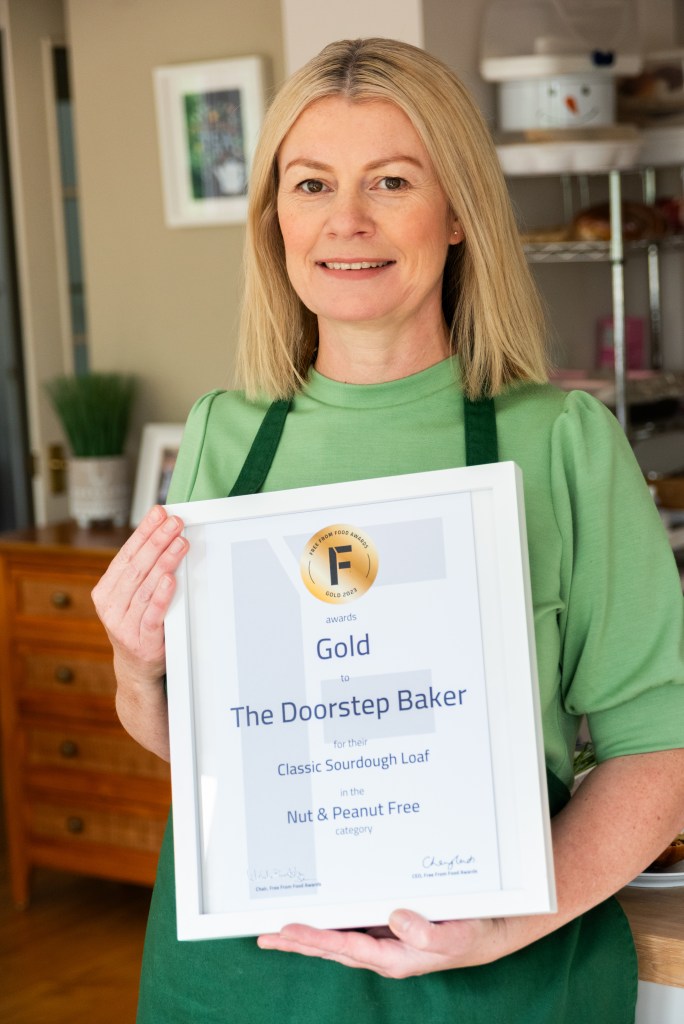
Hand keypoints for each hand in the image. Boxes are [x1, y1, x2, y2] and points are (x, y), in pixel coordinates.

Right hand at [92, 505, 187, 679]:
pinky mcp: (143, 642)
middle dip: (157, 541)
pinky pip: (153, 615)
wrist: (136, 669)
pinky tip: (171, 578)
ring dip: (165, 561)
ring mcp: (125, 626)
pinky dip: (162, 596)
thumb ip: (141, 571)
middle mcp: (111, 608)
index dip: (144, 532)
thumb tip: (162, 531)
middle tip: (175, 522)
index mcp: (105, 592)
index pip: (126, 555)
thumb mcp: (131, 597)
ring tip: (180, 542)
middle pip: (137, 567)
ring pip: (146, 588)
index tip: (160, 513)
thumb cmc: (138, 625)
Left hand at [257, 911, 510, 977]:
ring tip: (278, 930)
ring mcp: (385, 942)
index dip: (314, 937)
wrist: (490, 932)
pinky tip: (320, 917)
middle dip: (298, 941)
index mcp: (393, 957)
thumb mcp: (454, 936)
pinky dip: (332, 922)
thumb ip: (425, 931)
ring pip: (339, 938)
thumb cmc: (471, 935)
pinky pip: (353, 926)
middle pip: (332, 947)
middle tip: (264, 935)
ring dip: (309, 934)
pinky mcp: (390, 929)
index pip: (344, 947)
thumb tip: (394, 917)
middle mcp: (383, 952)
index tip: (286, 928)